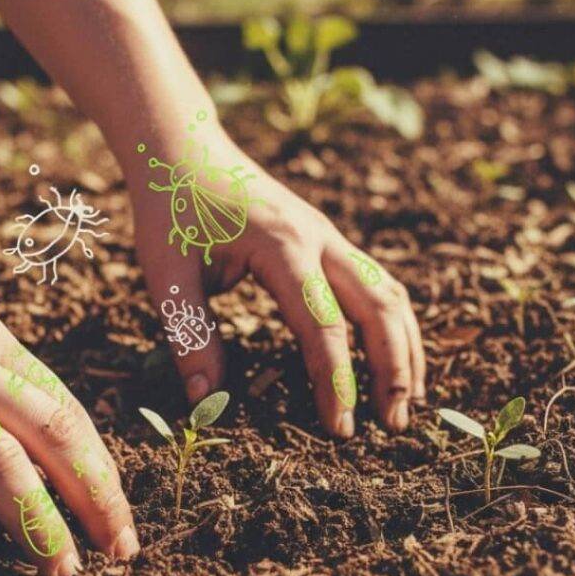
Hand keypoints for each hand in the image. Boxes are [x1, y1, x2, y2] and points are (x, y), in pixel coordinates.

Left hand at [128, 122, 425, 436]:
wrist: (184, 147)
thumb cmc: (171, 209)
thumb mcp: (167, 275)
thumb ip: (189, 336)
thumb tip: (206, 401)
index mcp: (282, 248)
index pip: (323, 325)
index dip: (337, 381)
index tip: (342, 429)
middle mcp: (320, 239)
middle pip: (379, 307)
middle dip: (393, 368)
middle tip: (394, 425)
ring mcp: (330, 238)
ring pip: (389, 293)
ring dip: (405, 346)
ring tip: (407, 399)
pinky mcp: (329, 242)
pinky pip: (377, 283)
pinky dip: (393, 323)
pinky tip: (392, 356)